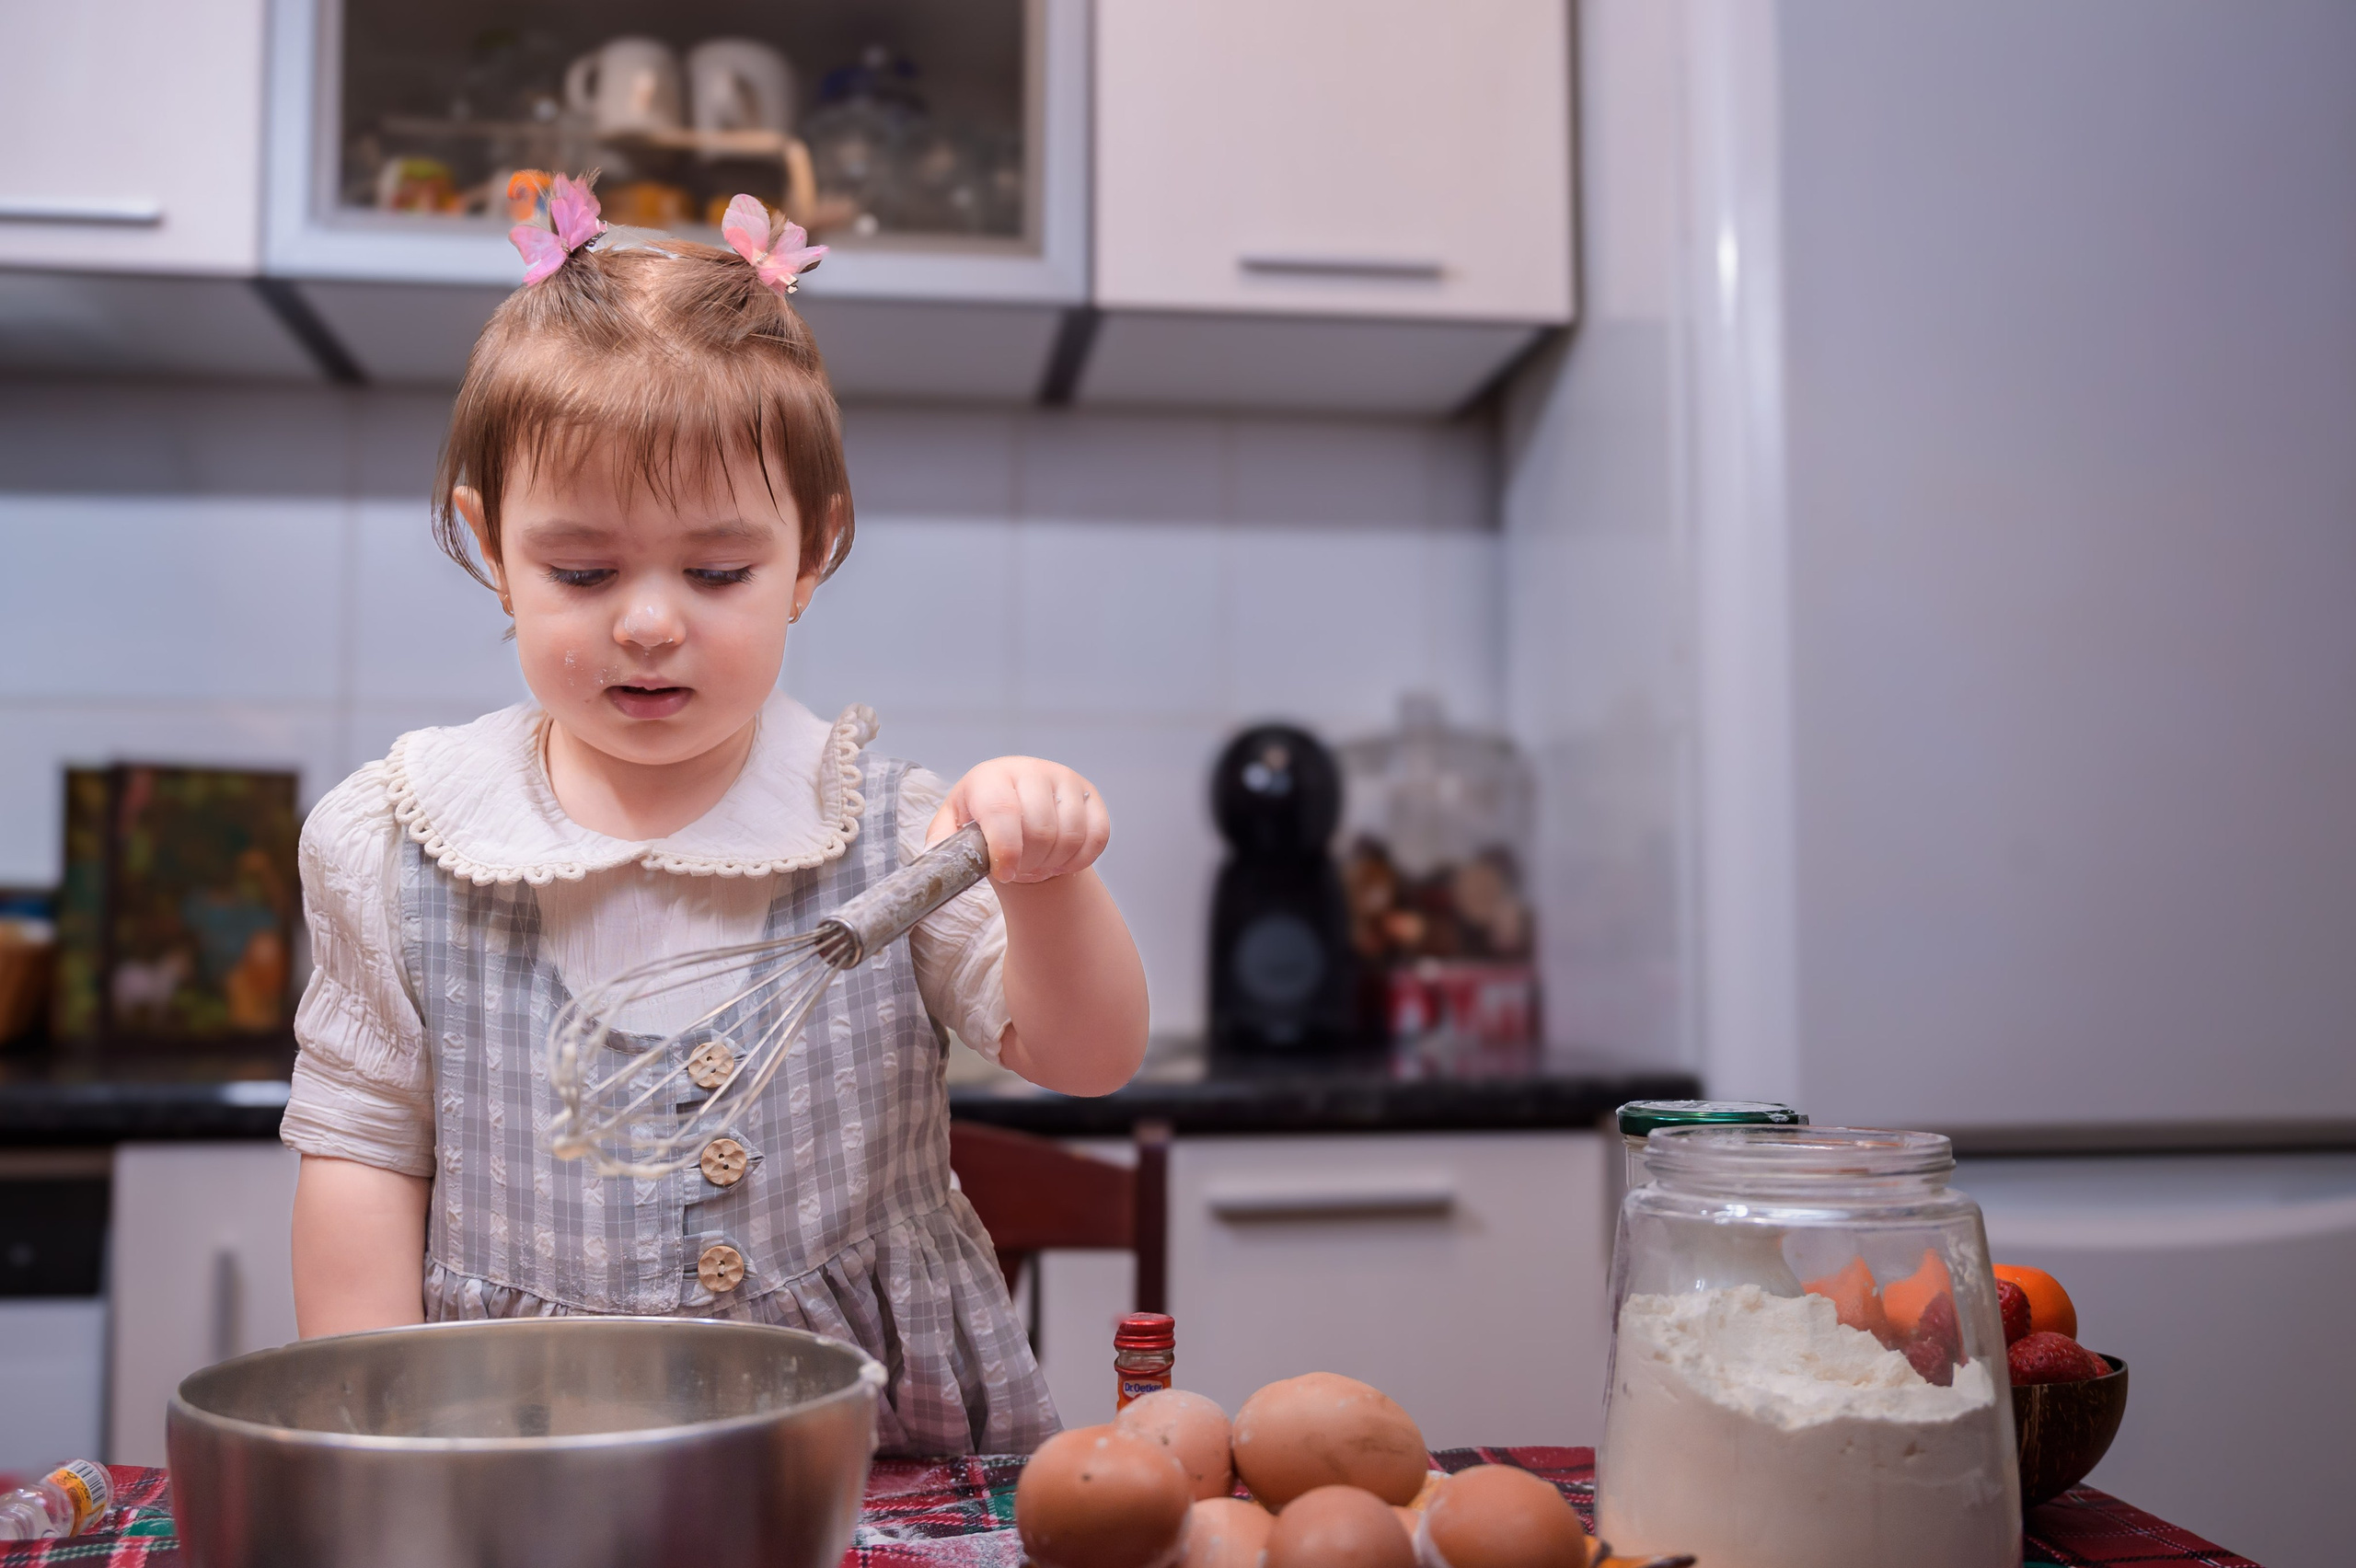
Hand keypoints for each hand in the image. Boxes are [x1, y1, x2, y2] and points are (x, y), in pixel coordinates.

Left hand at [927, 757, 1110, 882]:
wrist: (1019, 813)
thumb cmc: (982, 821)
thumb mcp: (955, 827)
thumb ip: (942, 839)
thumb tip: (933, 853)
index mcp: (991, 776)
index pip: (1003, 811)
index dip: (1005, 849)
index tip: (1004, 872)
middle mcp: (1031, 770)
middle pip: (1040, 830)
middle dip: (1029, 863)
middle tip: (1019, 870)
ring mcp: (1065, 780)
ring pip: (1070, 836)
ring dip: (1053, 863)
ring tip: (1038, 865)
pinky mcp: (1091, 795)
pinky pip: (1097, 837)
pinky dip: (1079, 860)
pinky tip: (1062, 861)